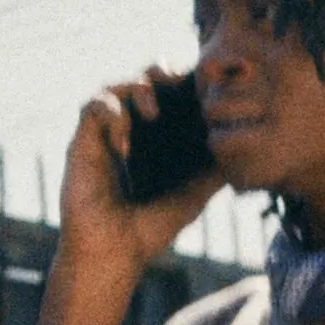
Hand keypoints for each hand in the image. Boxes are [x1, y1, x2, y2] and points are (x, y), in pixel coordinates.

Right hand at [55, 64, 224, 280]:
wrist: (114, 252)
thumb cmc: (151, 229)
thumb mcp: (193, 196)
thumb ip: (214, 173)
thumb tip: (241, 152)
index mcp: (155, 140)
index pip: (169, 95)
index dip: (183, 83)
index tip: (201, 91)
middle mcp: (131, 131)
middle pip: (142, 79)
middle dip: (160, 72)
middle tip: (176, 83)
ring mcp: (106, 134)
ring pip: (116, 85)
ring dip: (137, 88)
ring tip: (153, 113)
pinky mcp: (83, 141)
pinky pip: (94, 105)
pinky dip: (113, 114)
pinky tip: (125, 145)